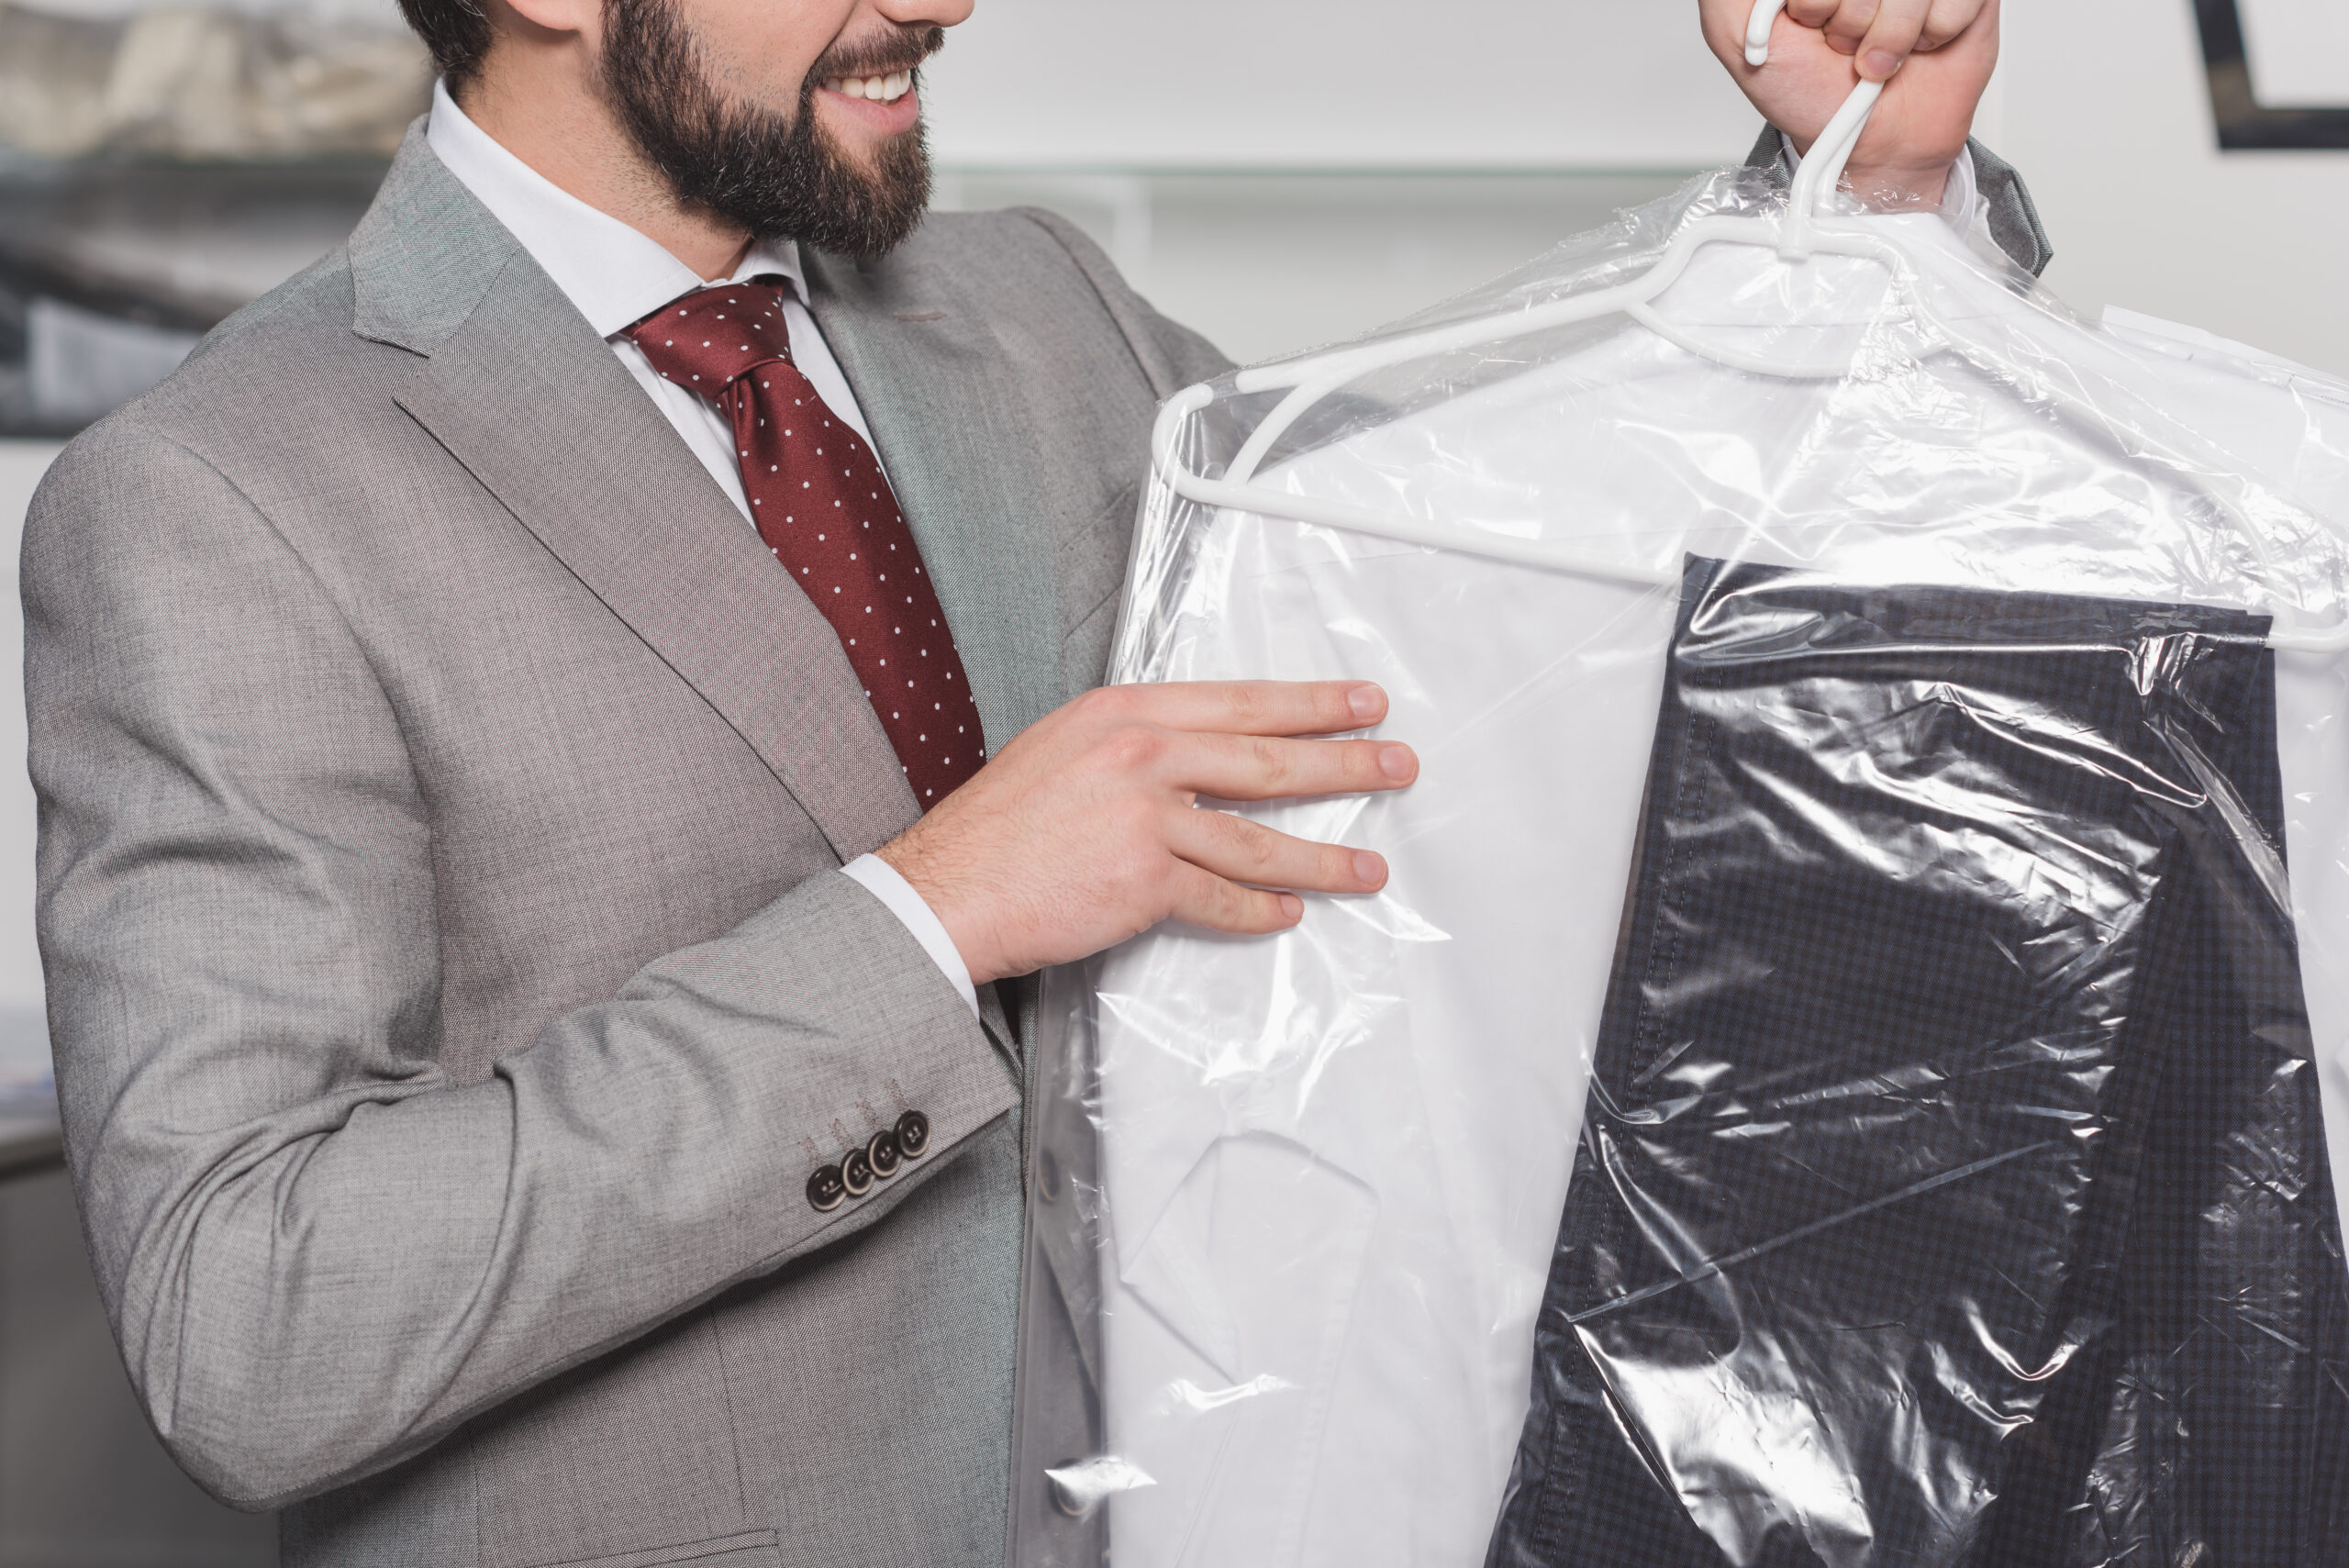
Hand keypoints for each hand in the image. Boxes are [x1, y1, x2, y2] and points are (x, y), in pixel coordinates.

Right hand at [877, 681, 1416, 983]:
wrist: (948, 886)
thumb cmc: (996, 825)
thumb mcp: (1063, 744)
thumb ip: (1133, 741)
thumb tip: (1196, 753)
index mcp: (1125, 712)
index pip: (1242, 702)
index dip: (1311, 703)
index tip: (1359, 703)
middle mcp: (1143, 754)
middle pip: (1268, 760)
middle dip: (1345, 764)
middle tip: (1395, 765)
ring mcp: (1147, 817)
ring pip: (1260, 839)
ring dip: (1325, 856)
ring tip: (1368, 865)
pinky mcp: (1145, 880)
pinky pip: (1222, 898)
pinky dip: (1259, 911)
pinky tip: (1288, 913)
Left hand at [1700, 0, 2000, 207]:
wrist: (1870, 143)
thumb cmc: (1808, 92)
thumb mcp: (1736, 36)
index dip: (1813, 3)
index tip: (1808, 25)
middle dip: (1850, 21)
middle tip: (1844, 45)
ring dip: (1890, 36)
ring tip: (1878, 54)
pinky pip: (1953, 0)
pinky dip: (1932, 36)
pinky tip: (1918, 46)